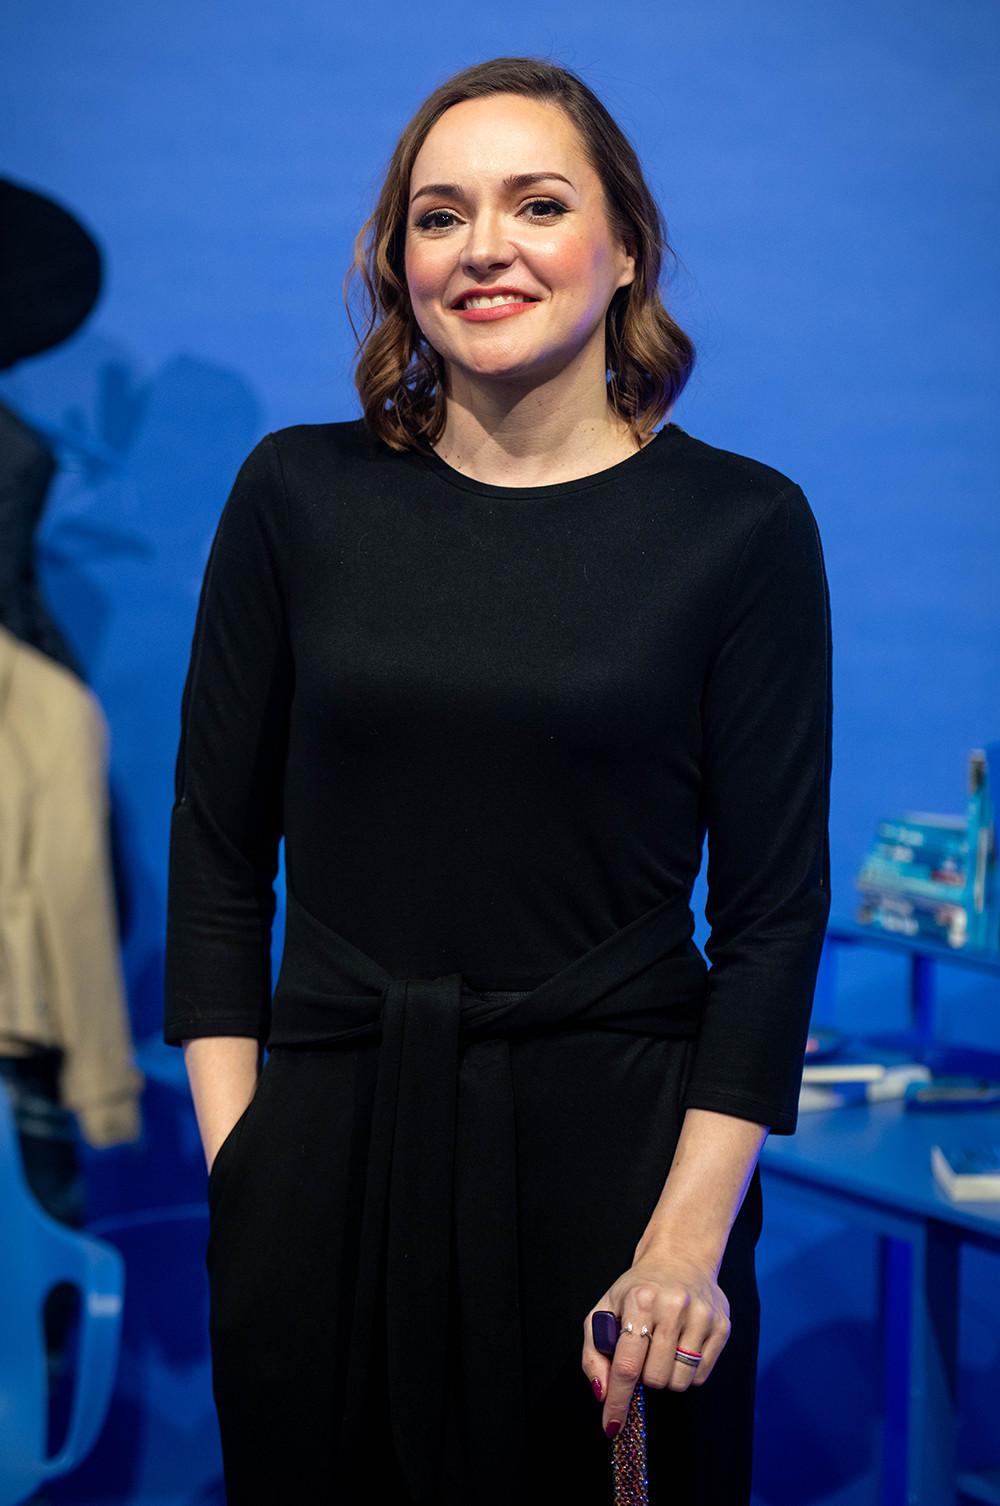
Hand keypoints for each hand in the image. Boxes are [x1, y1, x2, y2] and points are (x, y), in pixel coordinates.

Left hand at [581, 1251, 731, 1435]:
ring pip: (680, 1382)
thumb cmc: (637, 1290)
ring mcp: (702, 1316)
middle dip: (644, 1377)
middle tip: (644, 1355)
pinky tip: (681, 1346)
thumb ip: (595, 1353)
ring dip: (666, 1376)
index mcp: (641, 1299)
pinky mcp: (722, 1326)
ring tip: (662, 1350)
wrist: (680, 1258)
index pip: (626, 1364)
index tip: (611, 1426)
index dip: (617, 1400)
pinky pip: (701, 1376)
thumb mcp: (606, 1309)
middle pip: (655, 1379)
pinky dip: (686, 1372)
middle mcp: (674, 1306)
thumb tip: (603, 1393)